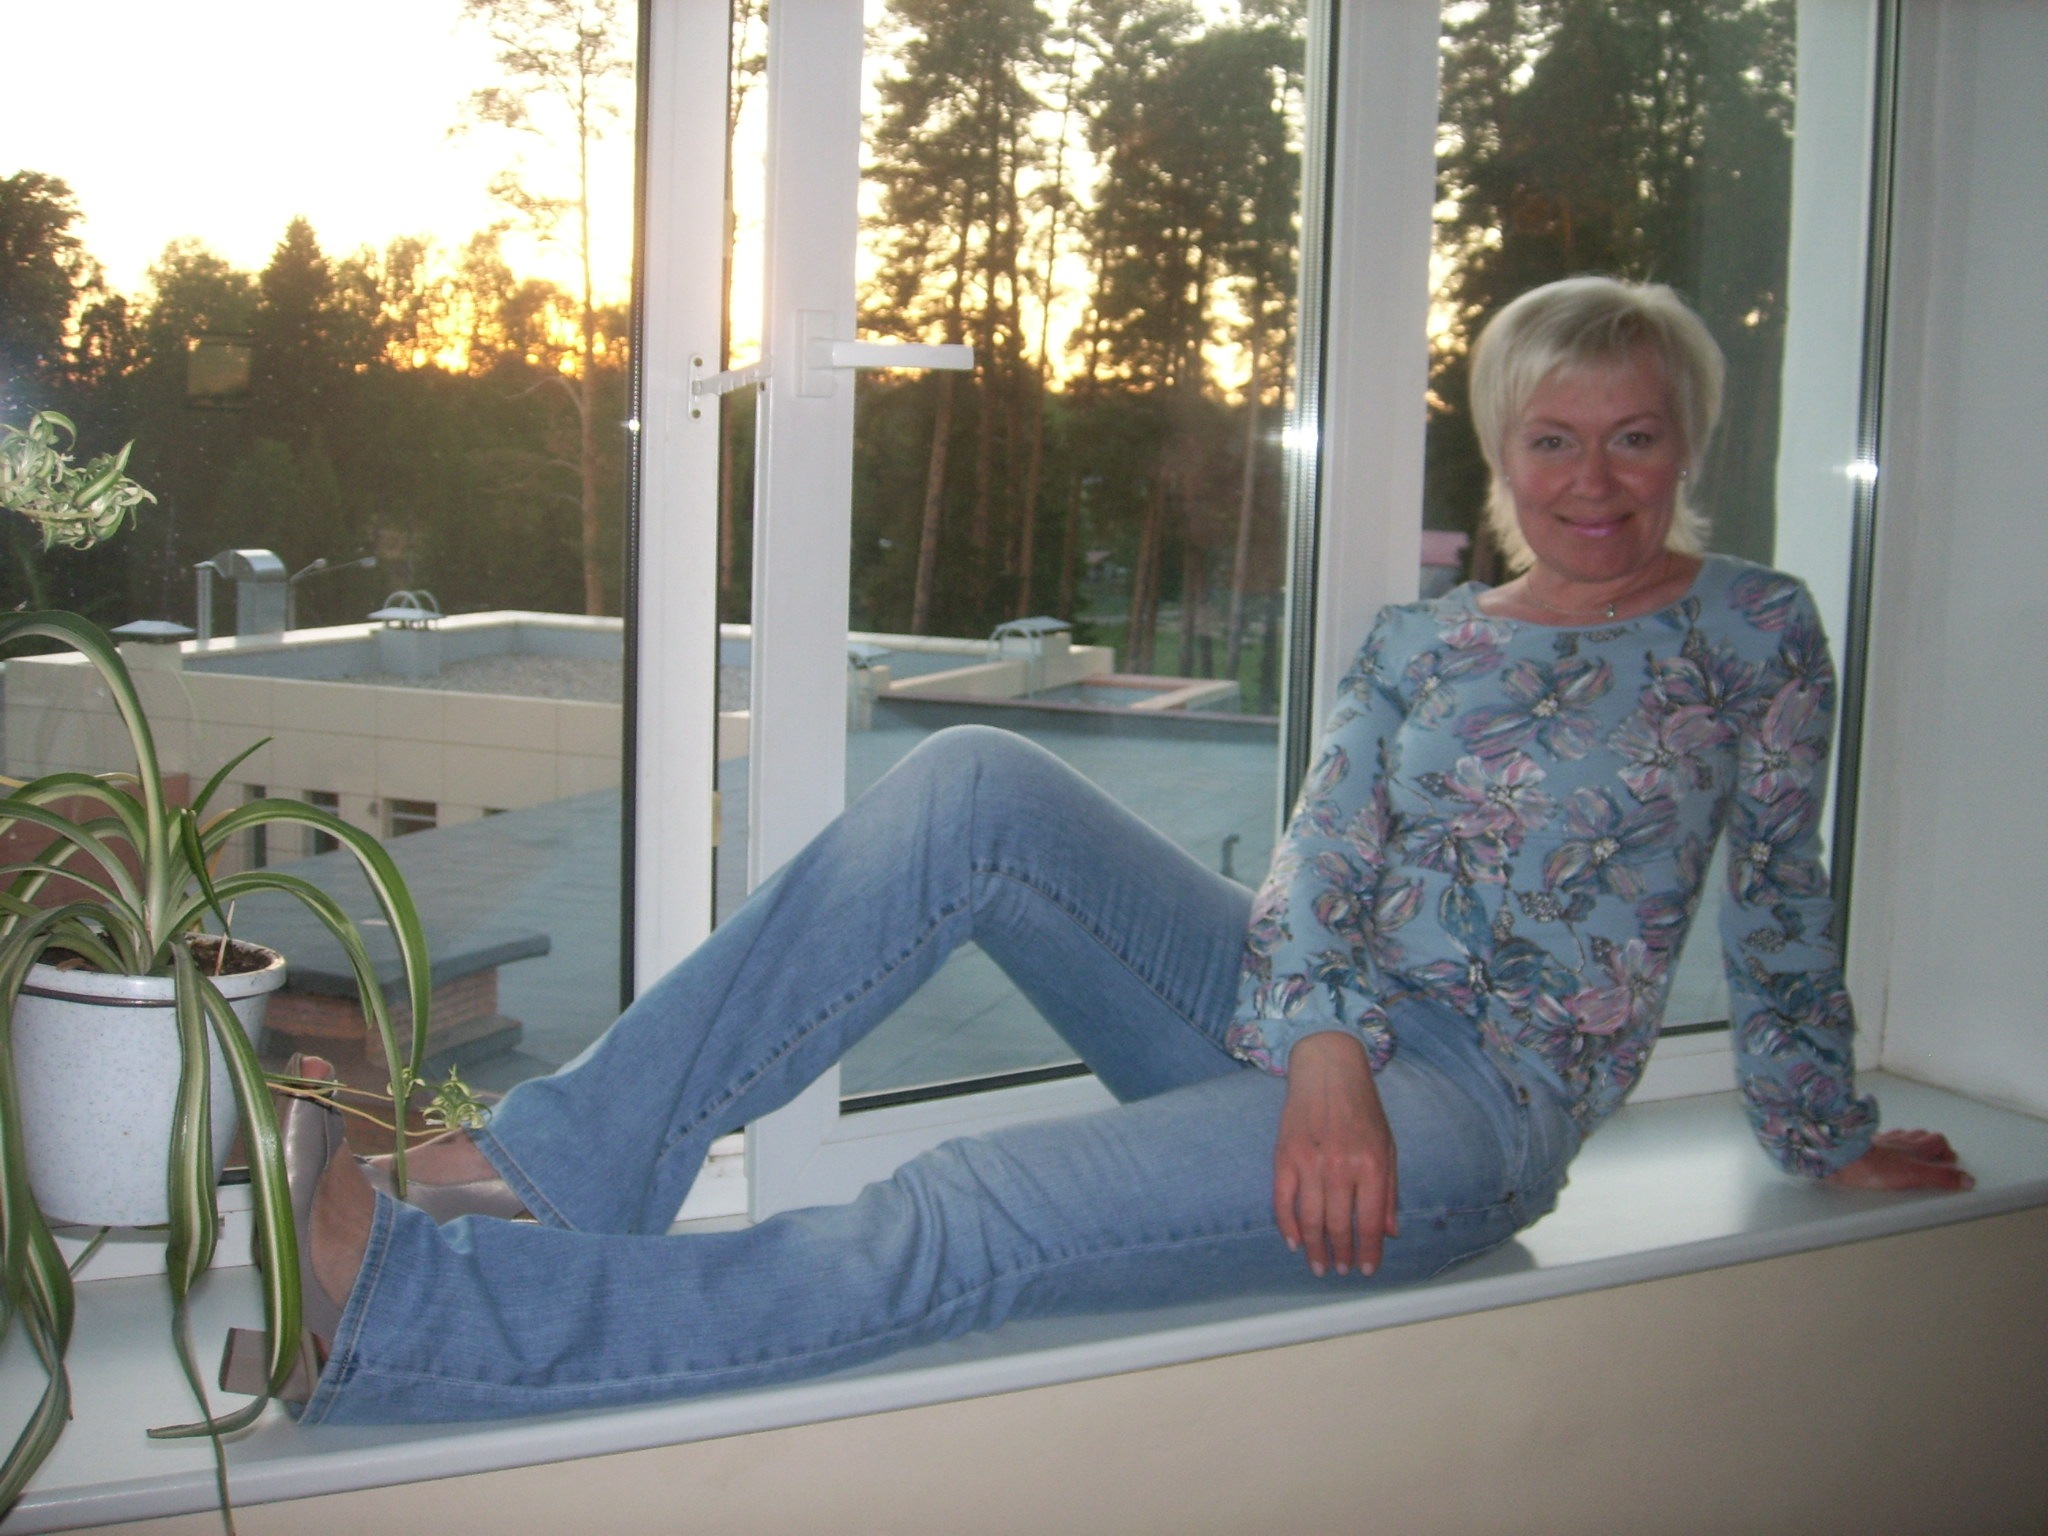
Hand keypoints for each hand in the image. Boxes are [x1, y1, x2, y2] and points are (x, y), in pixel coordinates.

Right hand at [1273, 1032, 1397, 1276]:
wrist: (1328, 1070)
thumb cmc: (1363, 1109)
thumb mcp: (1388, 1146)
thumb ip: (1389, 1191)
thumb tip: (1390, 1232)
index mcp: (1371, 1165)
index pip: (1369, 1222)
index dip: (1368, 1251)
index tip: (1366, 1269)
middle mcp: (1340, 1167)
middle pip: (1338, 1226)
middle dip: (1341, 1254)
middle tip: (1341, 1270)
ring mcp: (1309, 1163)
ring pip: (1310, 1220)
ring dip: (1315, 1249)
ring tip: (1319, 1266)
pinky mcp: (1284, 1157)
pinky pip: (1282, 1201)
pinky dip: (1286, 1226)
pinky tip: (1294, 1242)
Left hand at [1824, 1128, 1973, 1191]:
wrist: (1844, 1157)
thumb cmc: (1876, 1166)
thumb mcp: (1916, 1175)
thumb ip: (1942, 1178)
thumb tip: (1967, 1180)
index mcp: (1915, 1147)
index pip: (1938, 1141)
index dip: (1946, 1150)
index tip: (1950, 1161)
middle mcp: (1900, 1140)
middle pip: (1921, 1136)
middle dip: (1930, 1145)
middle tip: (1935, 1156)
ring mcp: (1882, 1141)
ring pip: (1901, 1135)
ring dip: (1910, 1142)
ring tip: (1913, 1151)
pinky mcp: (1865, 1144)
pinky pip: (1880, 1140)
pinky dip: (1886, 1143)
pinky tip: (1883, 1149)